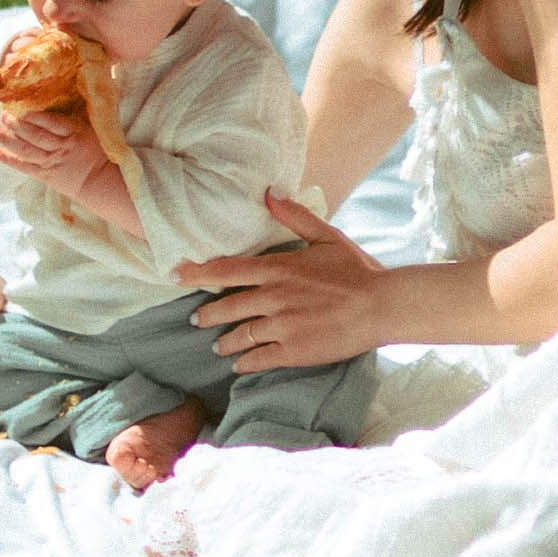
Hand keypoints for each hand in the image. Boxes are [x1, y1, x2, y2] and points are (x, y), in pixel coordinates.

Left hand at [0, 107, 108, 202]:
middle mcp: (62, 147)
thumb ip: (74, 114)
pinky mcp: (45, 175)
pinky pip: (24, 167)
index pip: (52, 123)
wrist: (101, 180)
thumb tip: (60, 91)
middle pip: (36, 136)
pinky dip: (8, 159)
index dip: (35, 116)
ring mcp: (52, 162)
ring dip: (7, 140)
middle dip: (16, 125)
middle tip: (2, 115)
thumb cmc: (96, 150)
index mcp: (74, 132)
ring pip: (26, 151)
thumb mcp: (91, 128)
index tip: (21, 108)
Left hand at [178, 192, 389, 372]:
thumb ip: (295, 216)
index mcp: (279, 269)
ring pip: (238, 337)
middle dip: (206, 315)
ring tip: (218, 346)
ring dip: (224, 343)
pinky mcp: (293, 351)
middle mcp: (274, 297)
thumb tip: (270, 192)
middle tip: (196, 320)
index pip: (226, 270)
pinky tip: (240, 364)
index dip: (197, 273)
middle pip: (226, 308)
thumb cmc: (358, 271)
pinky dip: (244, 363)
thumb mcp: (327, 236)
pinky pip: (257, 359)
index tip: (176, 274)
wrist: (382, 306)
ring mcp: (282, 326)